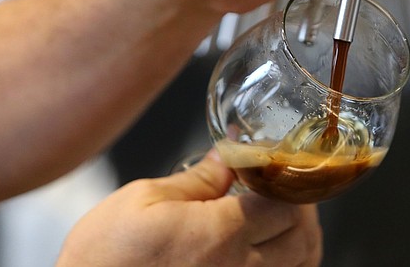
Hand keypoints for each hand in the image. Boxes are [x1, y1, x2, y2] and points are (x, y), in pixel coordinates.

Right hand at [55, 151, 322, 266]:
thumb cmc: (105, 256)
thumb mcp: (144, 200)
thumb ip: (198, 179)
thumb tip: (230, 154)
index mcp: (219, 236)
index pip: (289, 205)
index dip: (289, 181)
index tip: (276, 166)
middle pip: (305, 238)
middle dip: (301, 207)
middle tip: (280, 188)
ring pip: (301, 266)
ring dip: (299, 238)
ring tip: (276, 216)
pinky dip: (286, 264)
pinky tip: (265, 249)